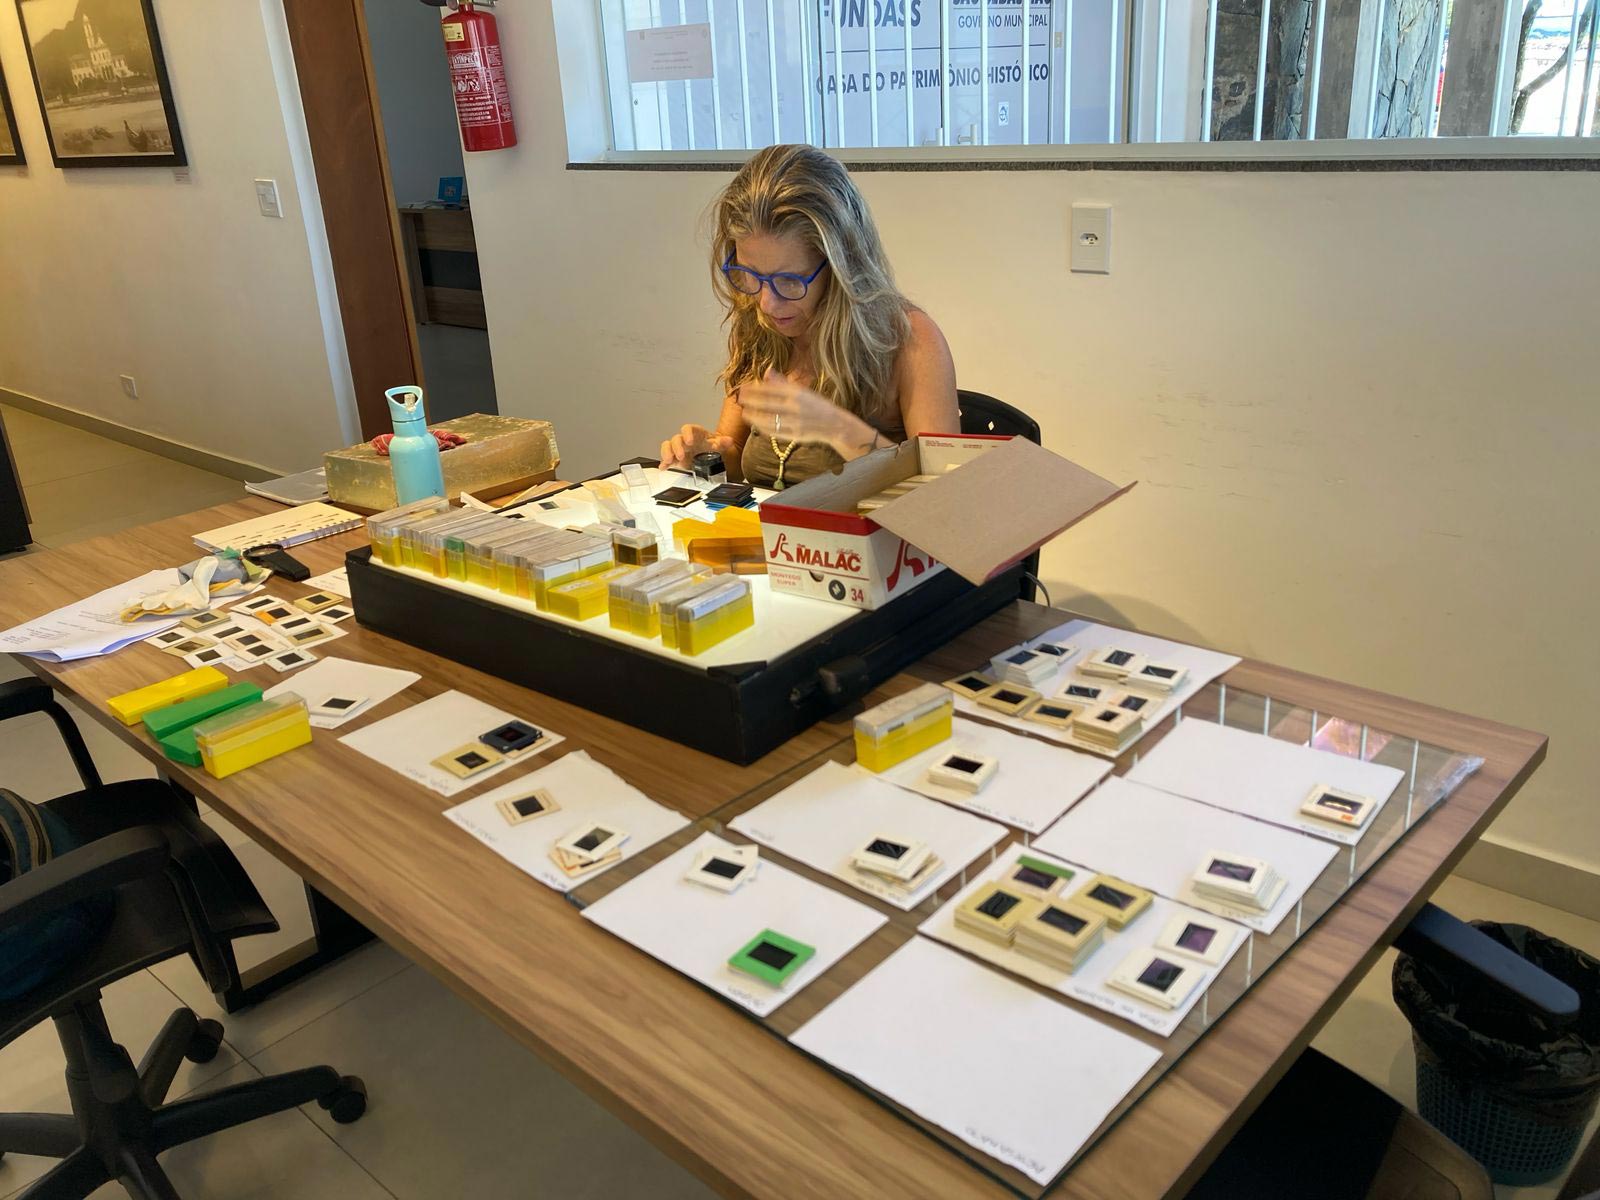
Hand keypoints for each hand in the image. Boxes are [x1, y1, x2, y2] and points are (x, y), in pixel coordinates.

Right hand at [659, 424, 737, 469]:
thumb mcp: (717, 444)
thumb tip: (729, 440)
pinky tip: (663, 467)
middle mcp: (684, 440)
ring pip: (668, 446)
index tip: (689, 441)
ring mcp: (678, 448)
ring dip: (667, 452)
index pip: (688, 429)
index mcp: (694, 433)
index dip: (687, 433)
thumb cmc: (709, 445)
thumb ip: (723, 442)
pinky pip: (666, 458)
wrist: (707, 453)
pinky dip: (664, 463)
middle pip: (676, 439)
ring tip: (669, 460)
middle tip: (681, 456)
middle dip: (677, 447)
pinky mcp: (674, 458)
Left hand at [738, 370, 852, 449]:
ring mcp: (795, 422)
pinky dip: (762, 427)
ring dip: (753, 416)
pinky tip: (755, 423)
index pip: (770, 389)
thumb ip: (783, 383)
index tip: (743, 387)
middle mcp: (795, 406)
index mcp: (797, 392)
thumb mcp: (802, 391)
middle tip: (740, 399)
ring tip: (744, 412)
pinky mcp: (794, 435)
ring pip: (768, 418)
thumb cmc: (816, 406)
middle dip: (750, 401)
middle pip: (766, 403)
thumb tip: (767, 371)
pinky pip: (774, 431)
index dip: (754, 388)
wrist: (834, 424)